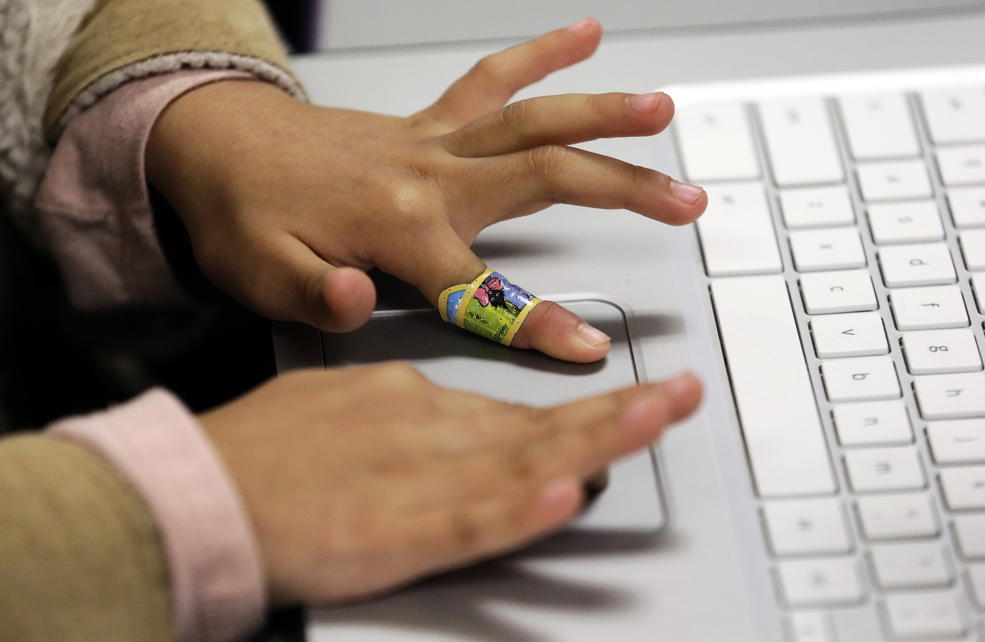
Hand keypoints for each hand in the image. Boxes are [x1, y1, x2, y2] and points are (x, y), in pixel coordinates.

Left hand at [147, 19, 705, 362]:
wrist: (216, 144)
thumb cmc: (241, 214)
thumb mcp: (260, 276)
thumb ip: (315, 294)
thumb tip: (359, 303)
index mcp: (396, 227)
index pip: (479, 288)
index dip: (535, 324)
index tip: (590, 347)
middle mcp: (429, 176)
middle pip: (543, 178)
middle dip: (622, 192)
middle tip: (684, 203)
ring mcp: (434, 142)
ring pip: (534, 122)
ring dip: (602, 115)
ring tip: (661, 112)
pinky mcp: (429, 123)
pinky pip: (491, 80)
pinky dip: (540, 53)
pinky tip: (584, 36)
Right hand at [199, 363, 701, 603]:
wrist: (193, 491)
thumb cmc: (258, 453)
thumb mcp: (336, 404)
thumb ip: (398, 414)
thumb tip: (436, 417)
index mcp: (410, 398)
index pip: (510, 410)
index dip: (581, 411)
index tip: (633, 400)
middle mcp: (425, 426)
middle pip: (538, 424)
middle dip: (620, 410)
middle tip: (680, 393)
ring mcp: (416, 475)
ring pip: (525, 458)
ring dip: (600, 437)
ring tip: (659, 416)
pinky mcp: (395, 529)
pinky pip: (472, 520)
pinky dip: (521, 507)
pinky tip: (562, 492)